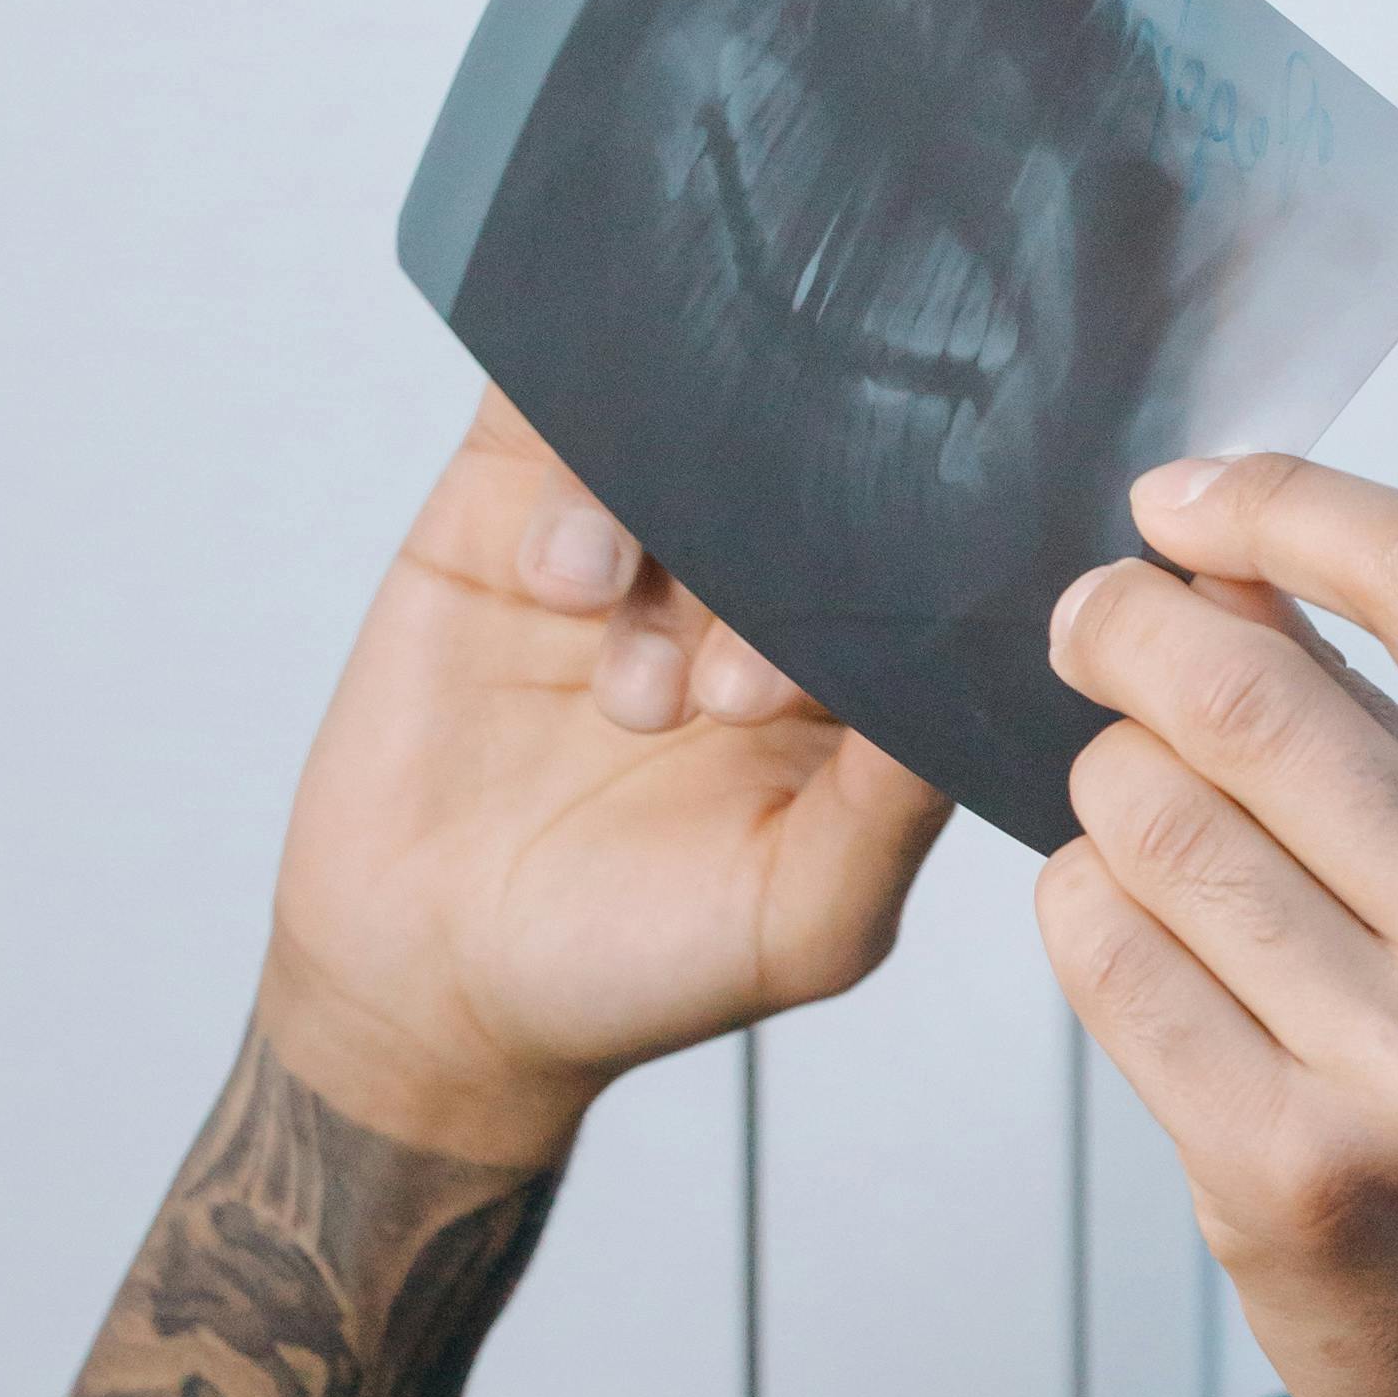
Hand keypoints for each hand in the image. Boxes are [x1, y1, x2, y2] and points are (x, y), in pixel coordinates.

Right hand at [264, 390, 951, 1162]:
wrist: (427, 981)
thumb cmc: (637, 963)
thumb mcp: (803, 919)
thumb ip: (894, 808)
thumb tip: (970, 688)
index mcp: (847, 668)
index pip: (908, 562)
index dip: (890, 588)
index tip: (827, 683)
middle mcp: (750, 585)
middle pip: (798, 482)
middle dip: (778, 572)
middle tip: (727, 702)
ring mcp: (634, 540)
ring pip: (680, 440)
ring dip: (668, 544)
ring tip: (631, 698)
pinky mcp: (509, 509)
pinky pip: (551, 415)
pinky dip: (571, 485)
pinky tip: (557, 585)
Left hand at [1037, 457, 1397, 1396]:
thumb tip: (1236, 566)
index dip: (1281, 502)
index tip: (1180, 501)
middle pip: (1249, 689)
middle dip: (1123, 629)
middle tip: (1080, 628)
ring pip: (1147, 820)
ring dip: (1102, 790)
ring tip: (1133, 818)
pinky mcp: (1284, 1177)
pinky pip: (1105, 962)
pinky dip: (1081, 915)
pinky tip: (1121, 927)